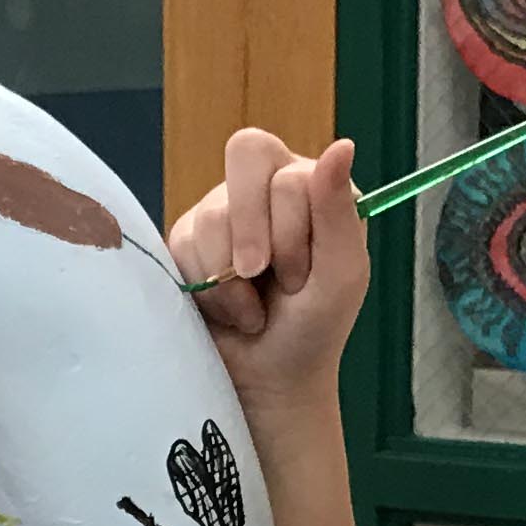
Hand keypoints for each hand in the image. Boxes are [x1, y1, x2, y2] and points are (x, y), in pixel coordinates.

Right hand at [166, 131, 368, 410]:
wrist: (267, 379)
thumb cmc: (314, 328)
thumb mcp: (341, 274)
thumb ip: (339, 210)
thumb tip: (342, 145)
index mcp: (311, 185)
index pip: (288, 170)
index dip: (290, 228)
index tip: (300, 278)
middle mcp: (267, 186)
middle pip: (245, 156)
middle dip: (252, 231)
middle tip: (258, 277)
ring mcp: (224, 209)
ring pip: (211, 212)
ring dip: (231, 276)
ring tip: (250, 309)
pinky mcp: (188, 240)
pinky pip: (183, 243)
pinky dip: (207, 288)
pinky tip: (226, 309)